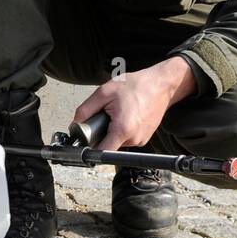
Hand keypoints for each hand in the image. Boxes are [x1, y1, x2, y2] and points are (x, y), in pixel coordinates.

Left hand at [73, 56, 195, 150]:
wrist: (161, 84)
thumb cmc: (136, 86)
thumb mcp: (104, 92)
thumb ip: (86, 109)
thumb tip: (75, 123)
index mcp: (123, 130)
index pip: (102, 152)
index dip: (90, 148)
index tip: (86, 140)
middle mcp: (134, 139)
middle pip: (108, 145)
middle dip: (102, 132)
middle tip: (106, 114)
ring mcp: (141, 140)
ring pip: (117, 142)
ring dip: (113, 130)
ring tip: (119, 112)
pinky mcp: (145, 137)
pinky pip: (127, 138)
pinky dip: (122, 129)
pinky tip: (126, 114)